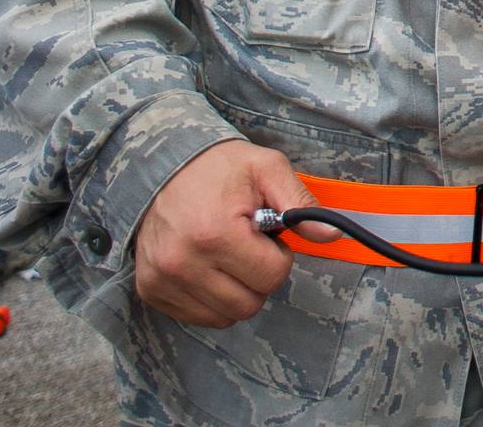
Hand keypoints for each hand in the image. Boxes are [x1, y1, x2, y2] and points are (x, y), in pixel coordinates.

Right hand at [133, 140, 337, 327]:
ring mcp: (162, 280)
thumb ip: (301, 203)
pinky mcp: (150, 290)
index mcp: (215, 234)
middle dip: (258, 277)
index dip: (279, 256)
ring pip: (224, 317)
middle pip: (249, 303)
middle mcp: (183, 263)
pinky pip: (197, 317)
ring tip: (227, 254)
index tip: (267, 235)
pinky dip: (211, 299)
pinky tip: (208, 267)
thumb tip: (331, 234)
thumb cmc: (217, 168)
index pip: (271, 277)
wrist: (160, 166)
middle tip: (248, 245)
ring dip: (236, 291)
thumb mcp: (267, 169)